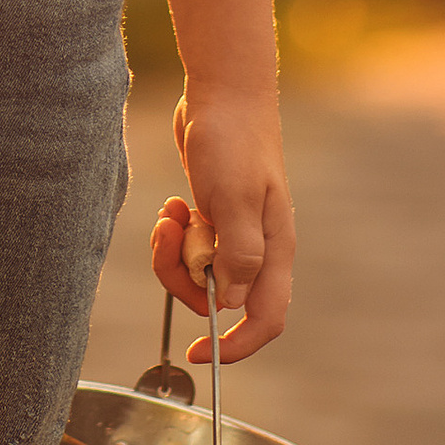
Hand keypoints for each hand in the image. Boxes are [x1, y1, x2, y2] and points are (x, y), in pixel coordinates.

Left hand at [151, 85, 294, 363]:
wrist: (224, 92)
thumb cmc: (233, 139)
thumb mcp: (234, 196)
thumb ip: (238, 251)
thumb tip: (232, 301)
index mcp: (274, 249)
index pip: (266, 318)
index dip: (237, 346)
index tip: (198, 352)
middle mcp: (258, 248)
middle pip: (221, 299)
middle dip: (185, 282)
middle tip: (170, 240)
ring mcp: (235, 233)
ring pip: (199, 274)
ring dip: (175, 253)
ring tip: (171, 214)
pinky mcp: (214, 217)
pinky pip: (188, 248)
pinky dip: (175, 234)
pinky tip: (174, 205)